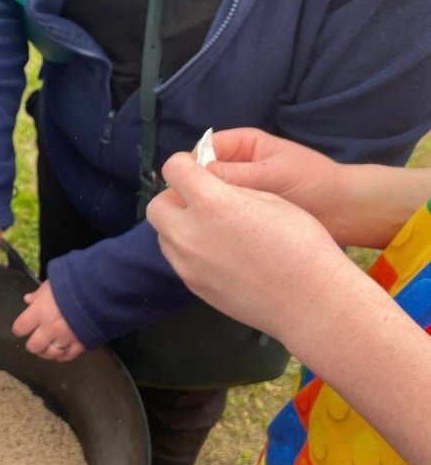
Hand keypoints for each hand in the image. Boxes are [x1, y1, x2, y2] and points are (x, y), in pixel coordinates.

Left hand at [11, 281, 84, 360]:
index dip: (20, 328)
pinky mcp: (81, 344)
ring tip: (48, 347)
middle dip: (33, 344)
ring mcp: (66, 338)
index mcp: (40, 312)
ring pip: (50, 354)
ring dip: (47, 351)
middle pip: (33, 346)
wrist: (101, 290)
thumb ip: (39, 294)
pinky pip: (68, 356)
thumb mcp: (52, 283)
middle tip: (36, 339)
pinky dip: (63, 355)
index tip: (22, 327)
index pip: (20, 328)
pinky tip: (62, 352)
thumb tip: (28, 300)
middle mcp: (50, 328)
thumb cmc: (74, 282)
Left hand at [147, 152, 346, 341]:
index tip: (197, 169)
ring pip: (163, 236)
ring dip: (178, 225)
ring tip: (210, 228)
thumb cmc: (300, 242)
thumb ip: (231, 188)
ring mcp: (187, 265)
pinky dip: (188, 250)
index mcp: (211, 203)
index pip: (173, 170)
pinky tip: (219, 253)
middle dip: (174, 198)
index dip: (184, 165)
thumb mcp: (269, 198)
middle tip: (201, 201)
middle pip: (156, 207)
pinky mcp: (192, 286)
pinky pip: (178, 260)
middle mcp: (188, 234)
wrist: (307, 300)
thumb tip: (210, 185)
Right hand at [206, 128, 345, 237]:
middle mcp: (233, 165)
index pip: (204, 148)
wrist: (340, 211)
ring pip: (205, 196)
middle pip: (199, 173)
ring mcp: (234, 191)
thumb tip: (201, 178)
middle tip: (197, 208)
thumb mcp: (276, 173)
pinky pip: (216, 215)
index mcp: (242, 144)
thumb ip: (240, 174)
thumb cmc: (313, 181)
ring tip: (206, 222)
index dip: (193, 165)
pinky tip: (215, 232)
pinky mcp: (237, 214)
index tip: (191, 186)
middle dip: (196, 189)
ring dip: (204, 208)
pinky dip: (214, 221)